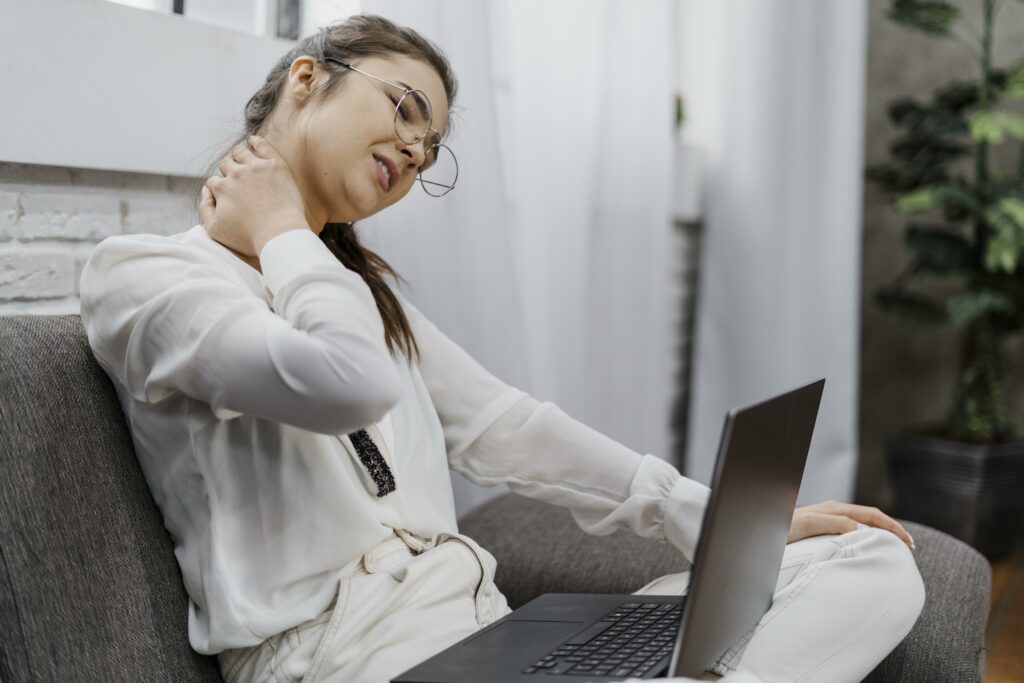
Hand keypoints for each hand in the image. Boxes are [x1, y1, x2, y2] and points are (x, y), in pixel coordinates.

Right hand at [200, 135, 309, 256]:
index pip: (214, 182)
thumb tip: (206, 190)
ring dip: (238, 154)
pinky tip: (254, 140)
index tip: (227, 195)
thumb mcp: (215, 230)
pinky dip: (256, 141)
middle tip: (237, 178)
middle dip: (228, 171)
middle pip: (226, 164)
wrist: (280, 234)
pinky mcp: (276, 165)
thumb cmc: (249, 237)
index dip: (219, 189)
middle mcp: (236, 173)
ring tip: (242, 156)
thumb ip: (204, 208)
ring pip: (241, 152)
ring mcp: (256, 167)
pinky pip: (263, 146)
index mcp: (221, 188)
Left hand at [788, 500, 914, 549]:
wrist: (764, 532)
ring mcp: (830, 522)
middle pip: (871, 520)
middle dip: (892, 531)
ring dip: (880, 536)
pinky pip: (852, 534)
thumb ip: (835, 523)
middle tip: (909, 548)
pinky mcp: (824, 532)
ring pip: (863, 527)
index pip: (872, 515)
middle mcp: (835, 513)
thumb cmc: (784, 528)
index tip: (908, 542)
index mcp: (836, 509)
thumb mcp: (809, 524)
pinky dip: (866, 541)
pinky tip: (868, 551)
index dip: (892, 527)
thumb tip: (863, 528)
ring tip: (894, 550)